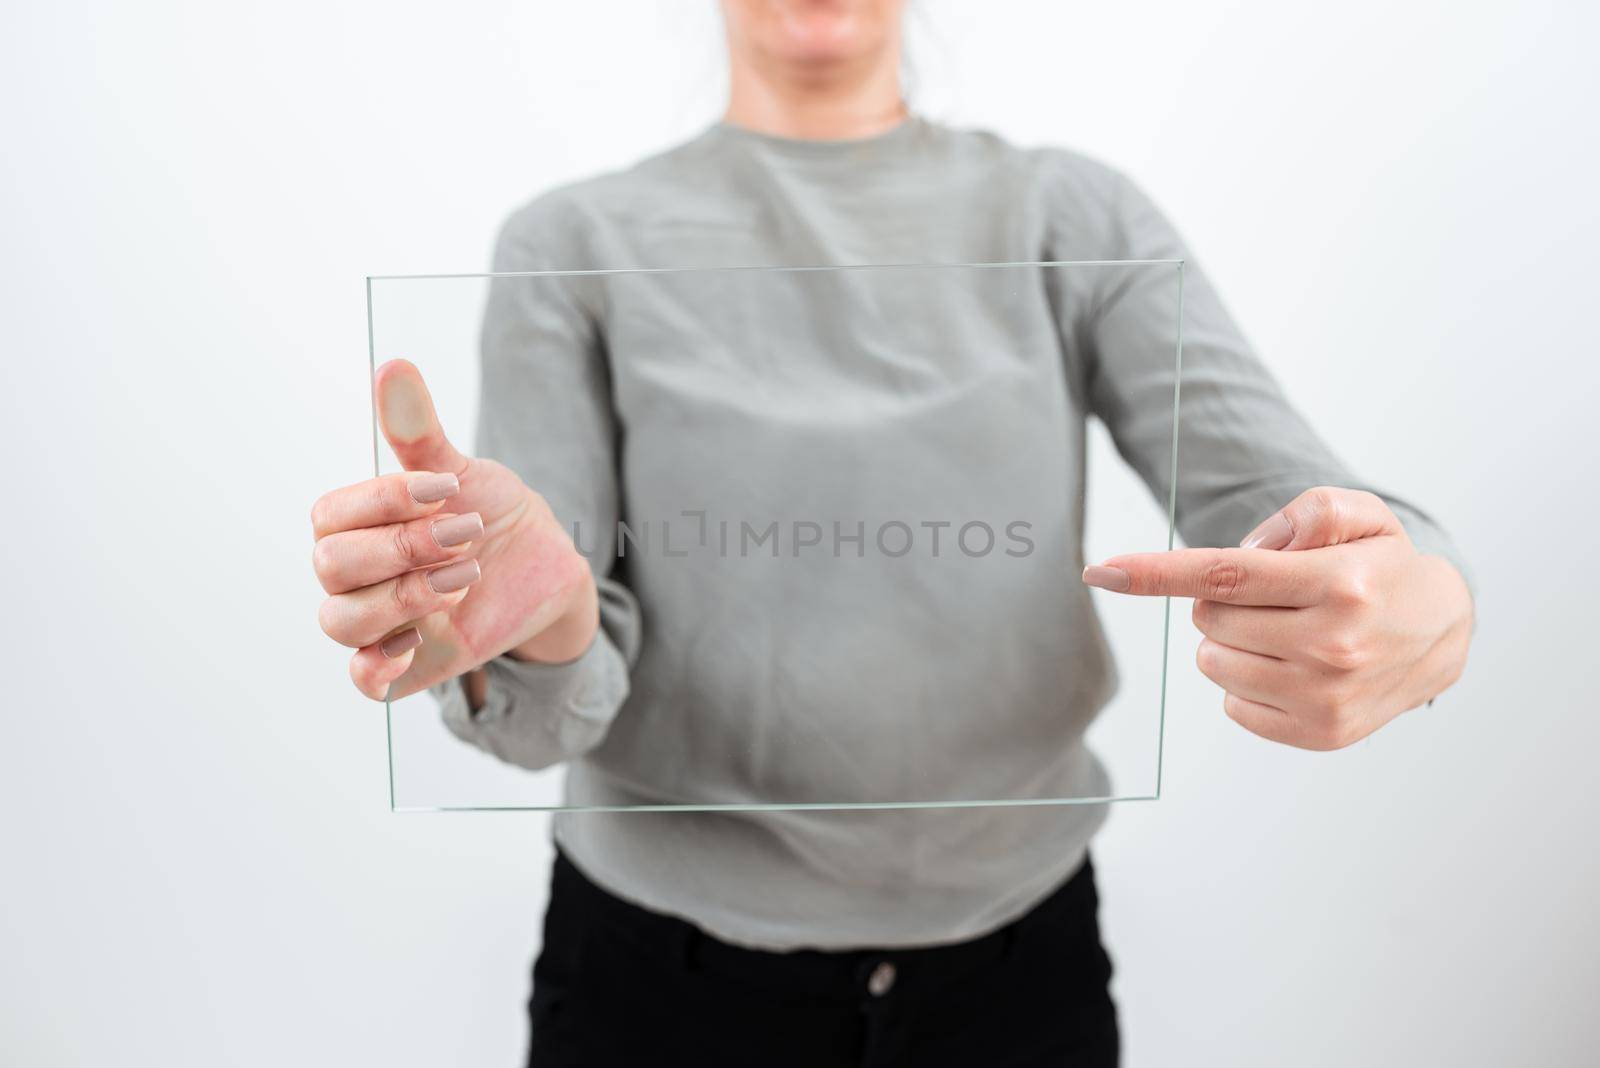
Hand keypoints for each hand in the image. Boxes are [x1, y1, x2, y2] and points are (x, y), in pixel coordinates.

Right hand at [310, 360, 595, 700]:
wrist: (545, 567)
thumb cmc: (491, 513)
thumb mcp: (466, 473)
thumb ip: (422, 434)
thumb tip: (393, 366)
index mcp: (359, 524)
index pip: (330, 515)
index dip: (384, 500)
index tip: (449, 487)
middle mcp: (358, 574)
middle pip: (331, 567)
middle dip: (402, 548)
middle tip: (467, 534)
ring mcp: (380, 621)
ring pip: (341, 621)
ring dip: (404, 596)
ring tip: (465, 576)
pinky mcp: (408, 664)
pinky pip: (363, 681)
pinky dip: (377, 666)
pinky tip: (420, 639)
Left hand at [1082, 487, 1472, 749]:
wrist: (1442, 633)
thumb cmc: (1383, 567)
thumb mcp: (1357, 514)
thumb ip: (1301, 514)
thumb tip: (1239, 556)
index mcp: (1338, 583)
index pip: (1224, 575)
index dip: (1154, 573)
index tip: (1099, 571)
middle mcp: (1332, 645)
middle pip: (1209, 618)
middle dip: (1223, 601)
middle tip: (1275, 597)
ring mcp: (1326, 697)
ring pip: (1214, 662)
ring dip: (1232, 642)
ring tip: (1286, 631)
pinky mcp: (1321, 734)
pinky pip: (1233, 706)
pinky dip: (1248, 683)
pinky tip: (1293, 667)